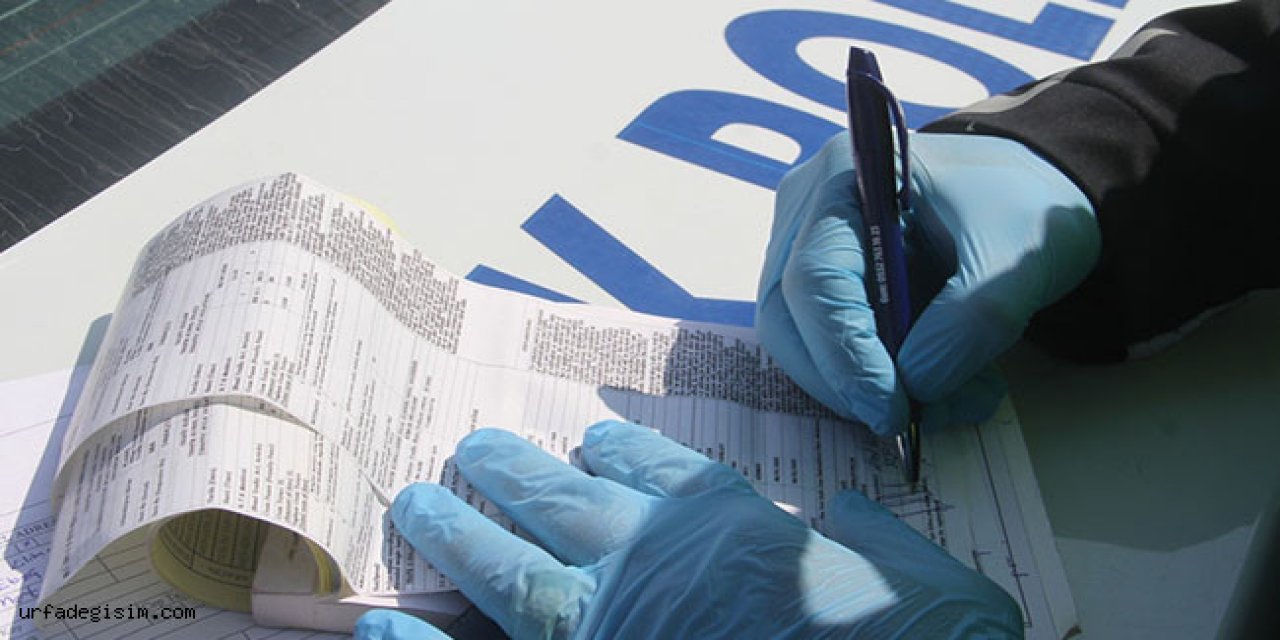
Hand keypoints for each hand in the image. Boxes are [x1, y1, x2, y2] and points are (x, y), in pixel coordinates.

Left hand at [355, 421, 1021, 638]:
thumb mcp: (926, 579)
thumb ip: (879, 538)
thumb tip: (861, 511)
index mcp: (722, 521)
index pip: (652, 464)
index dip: (616, 451)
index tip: (593, 442)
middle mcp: (647, 556)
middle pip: (557, 497)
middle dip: (507, 471)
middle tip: (466, 451)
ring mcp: (599, 623)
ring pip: (506, 563)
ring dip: (455, 528)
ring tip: (414, 503)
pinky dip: (420, 639)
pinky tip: (380, 618)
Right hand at [756, 133, 1097, 434]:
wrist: (1029, 192)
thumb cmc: (1020, 204)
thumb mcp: (1018, 260)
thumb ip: (969, 321)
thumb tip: (915, 387)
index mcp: (847, 177)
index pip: (815, 277)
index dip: (846, 353)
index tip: (894, 409)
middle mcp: (807, 210)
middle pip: (788, 316)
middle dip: (845, 381)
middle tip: (911, 419)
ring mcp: (804, 246)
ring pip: (799, 341)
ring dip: (861, 389)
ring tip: (947, 401)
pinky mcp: (822, 284)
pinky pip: (823, 345)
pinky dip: (870, 379)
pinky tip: (931, 385)